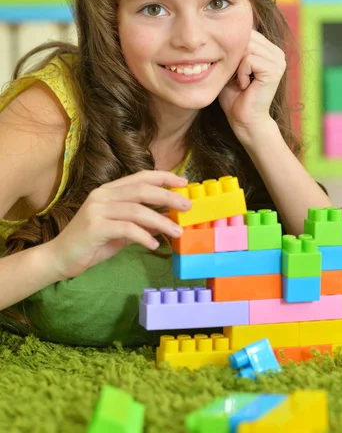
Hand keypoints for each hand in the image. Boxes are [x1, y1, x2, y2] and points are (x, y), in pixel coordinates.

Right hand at [47, 171, 191, 279]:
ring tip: (177, 231)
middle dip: (168, 196)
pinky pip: (126, 228)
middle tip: (187, 205)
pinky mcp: (94, 227)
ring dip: (161, 221)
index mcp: (110, 190)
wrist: (60, 258)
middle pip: (142, 189)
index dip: (164, 177)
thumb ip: (141, 222)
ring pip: (137, 209)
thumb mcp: (122, 230)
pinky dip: (143, 236)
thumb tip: (168, 220)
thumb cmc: (92, 242)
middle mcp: (103, 195)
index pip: (141, 176)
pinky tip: (153, 244)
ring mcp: (97, 209)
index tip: (184, 183)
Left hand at [219, 30, 285, 142]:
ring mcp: (278, 60)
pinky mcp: (274, 69)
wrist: (244, 121)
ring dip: (237, 67)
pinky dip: (241, 73)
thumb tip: (221, 30)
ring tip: (242, 82)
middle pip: (246, 37)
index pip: (246, 33)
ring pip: (246, 47)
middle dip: (234, 58)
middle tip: (236, 78)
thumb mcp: (231, 67)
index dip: (232, 49)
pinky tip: (245, 86)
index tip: (233, 71)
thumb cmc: (235, 97)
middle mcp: (277, 52)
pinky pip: (249, 59)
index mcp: (269, 50)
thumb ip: (231, 49)